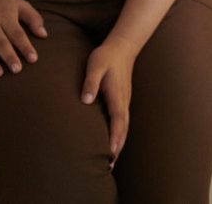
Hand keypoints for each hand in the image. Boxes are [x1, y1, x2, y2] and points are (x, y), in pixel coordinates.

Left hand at [83, 38, 138, 167]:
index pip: (117, 120)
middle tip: (109, 165)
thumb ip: (90, 82)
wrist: (123, 46)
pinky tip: (114, 140)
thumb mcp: (95, 65)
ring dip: (119, 142)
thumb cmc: (106, 56)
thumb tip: (86, 100)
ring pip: (124, 126)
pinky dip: (120, 134)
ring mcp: (124, 100)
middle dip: (117, 147)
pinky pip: (122, 121)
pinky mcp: (122, 99)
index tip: (110, 153)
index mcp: (116, 95)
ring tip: (111, 159)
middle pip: (123, 128)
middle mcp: (123, 101)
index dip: (114, 137)